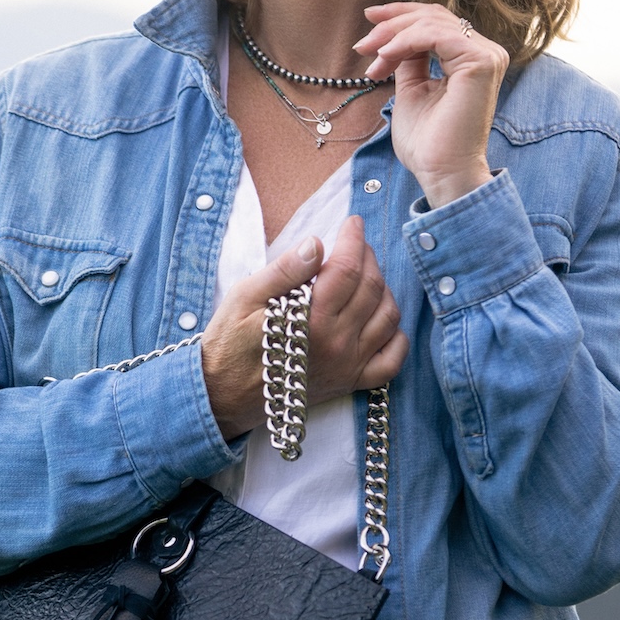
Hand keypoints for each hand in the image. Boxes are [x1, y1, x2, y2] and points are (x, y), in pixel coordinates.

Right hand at [201, 216, 408, 440]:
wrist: (223, 397)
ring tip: (365, 275)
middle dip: (368, 257)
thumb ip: (284, 271)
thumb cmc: (229, 344)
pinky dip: (396, 336)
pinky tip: (380, 318)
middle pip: (372, 288)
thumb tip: (316, 244)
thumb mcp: (244, 298)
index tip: (352, 223)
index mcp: (311, 321)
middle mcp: (337, 344)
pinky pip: (392, 361)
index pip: (347, 269)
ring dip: (383, 289)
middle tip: (355, 245)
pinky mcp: (350, 383)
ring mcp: (348, 366)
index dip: (353, 239)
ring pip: (388, 317)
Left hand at [353, 3, 507, 208]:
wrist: (441, 173)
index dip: (400, 16)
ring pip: (431, 22)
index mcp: (470, 58)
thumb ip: (409, 61)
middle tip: (363, 43)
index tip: (369, 20)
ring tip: (369, 56)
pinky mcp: (480, 62)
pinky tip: (384, 58)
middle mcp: (484, 51)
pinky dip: (403, 42)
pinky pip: (434, 35)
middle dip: (392, 24)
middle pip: (433, 16)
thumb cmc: (427, 143)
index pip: (436, 22)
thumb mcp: (411, 91)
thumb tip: (393, 39)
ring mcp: (486, 55)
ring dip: (392, 36)